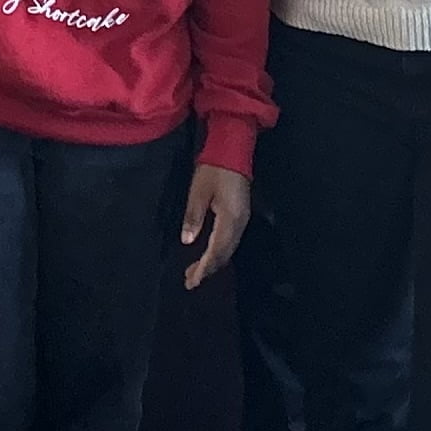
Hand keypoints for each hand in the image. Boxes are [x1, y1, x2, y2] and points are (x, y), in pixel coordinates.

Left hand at [180, 162, 250, 286]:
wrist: (233, 150)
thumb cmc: (213, 169)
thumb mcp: (198, 191)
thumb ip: (193, 217)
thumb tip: (187, 241)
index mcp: (230, 217)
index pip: (216, 250)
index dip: (204, 267)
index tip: (192, 280)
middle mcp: (240, 223)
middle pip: (224, 253)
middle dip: (207, 269)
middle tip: (190, 281)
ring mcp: (243, 220)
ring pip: (228, 249)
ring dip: (212, 262)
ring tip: (195, 272)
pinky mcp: (241, 216)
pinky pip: (230, 241)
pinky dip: (218, 252)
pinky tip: (207, 255)